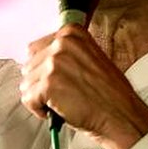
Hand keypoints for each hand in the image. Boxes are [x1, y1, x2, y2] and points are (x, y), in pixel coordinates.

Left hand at [20, 24, 147, 148]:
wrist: (121, 115)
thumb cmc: (109, 94)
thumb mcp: (90, 57)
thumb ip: (66, 53)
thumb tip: (40, 59)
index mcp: (71, 33)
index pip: (36, 49)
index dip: (44, 69)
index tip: (57, 80)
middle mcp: (61, 43)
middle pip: (29, 66)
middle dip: (40, 83)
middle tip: (60, 94)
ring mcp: (54, 62)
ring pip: (27, 83)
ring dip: (39, 97)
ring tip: (61, 102)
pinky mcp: (48, 84)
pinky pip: (28, 99)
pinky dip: (38, 110)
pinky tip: (57, 111)